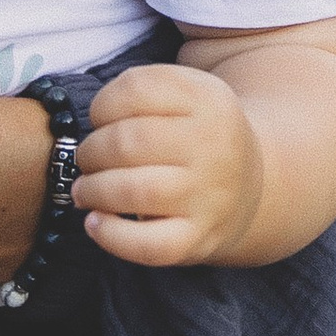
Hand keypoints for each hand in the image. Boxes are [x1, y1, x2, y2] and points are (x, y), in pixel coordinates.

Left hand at [76, 60, 263, 265]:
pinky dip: (110, 234)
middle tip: (87, 159)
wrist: (249, 187)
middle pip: (127, 143)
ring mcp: (207, 196)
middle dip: (91, 152)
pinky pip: (146, 244)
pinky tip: (96, 222)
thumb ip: (141, 90)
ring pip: (131, 191)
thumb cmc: (200, 136)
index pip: (135, 90)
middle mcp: (212, 146)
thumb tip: (94, 121)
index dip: (102, 105)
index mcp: (208, 99)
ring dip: (92, 190)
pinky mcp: (197, 238)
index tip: (99, 119)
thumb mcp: (189, 94)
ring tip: (85, 190)